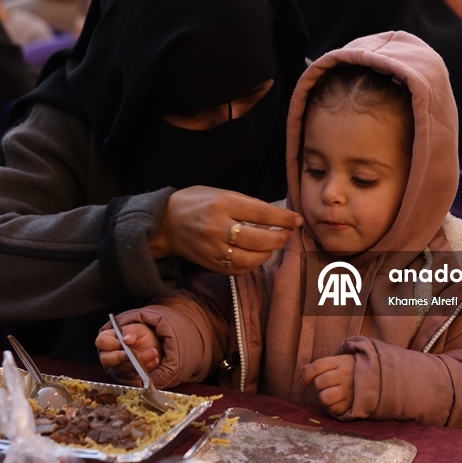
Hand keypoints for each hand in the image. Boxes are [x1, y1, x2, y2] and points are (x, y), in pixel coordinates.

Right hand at [95, 322, 162, 384]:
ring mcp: (119, 366)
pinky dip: (146, 367)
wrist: (155, 345)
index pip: (101, 342)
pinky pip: (134, 374)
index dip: (111, 344)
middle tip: (136, 355)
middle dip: (123, 358)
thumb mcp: (138, 328)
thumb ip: (131, 331)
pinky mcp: (129, 375)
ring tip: (153, 353)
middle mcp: (110, 354)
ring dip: (139, 362)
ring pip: (123, 368)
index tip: (125, 342)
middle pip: (107, 360)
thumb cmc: (142, 335)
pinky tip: (154, 360)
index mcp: (108, 339)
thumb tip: (126, 338)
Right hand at [148, 186, 301, 273]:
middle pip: (259, 240)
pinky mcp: (212, 264)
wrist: (165, 223)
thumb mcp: (220, 193)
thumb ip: (246, 204)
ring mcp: (214, 249)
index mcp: (222, 204)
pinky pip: (240, 269)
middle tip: (287, 234)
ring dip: (268, 252)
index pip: (261, 213)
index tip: (296, 219)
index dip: (283, 218)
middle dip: (280, 238)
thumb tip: (275, 217)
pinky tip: (256, 255)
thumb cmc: (195, 202)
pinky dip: (253, 264)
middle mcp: (218, 228)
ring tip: (272, 244)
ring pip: (252, 259)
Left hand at [302, 354, 354, 415]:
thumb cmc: (354, 370)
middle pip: (319, 382)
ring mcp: (350, 391)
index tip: (304, 380)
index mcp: (342, 362)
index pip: (318, 366)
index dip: (307, 374)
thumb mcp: (340, 362)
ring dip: (324, 396)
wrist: (380, 379)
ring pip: (324, 397)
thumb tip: (304, 369)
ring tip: (331, 394)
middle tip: (326, 385)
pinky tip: (339, 401)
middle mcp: (346, 375)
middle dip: (319, 385)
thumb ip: (322, 365)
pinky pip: (334, 409)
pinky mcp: (353, 405)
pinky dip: (333, 407)